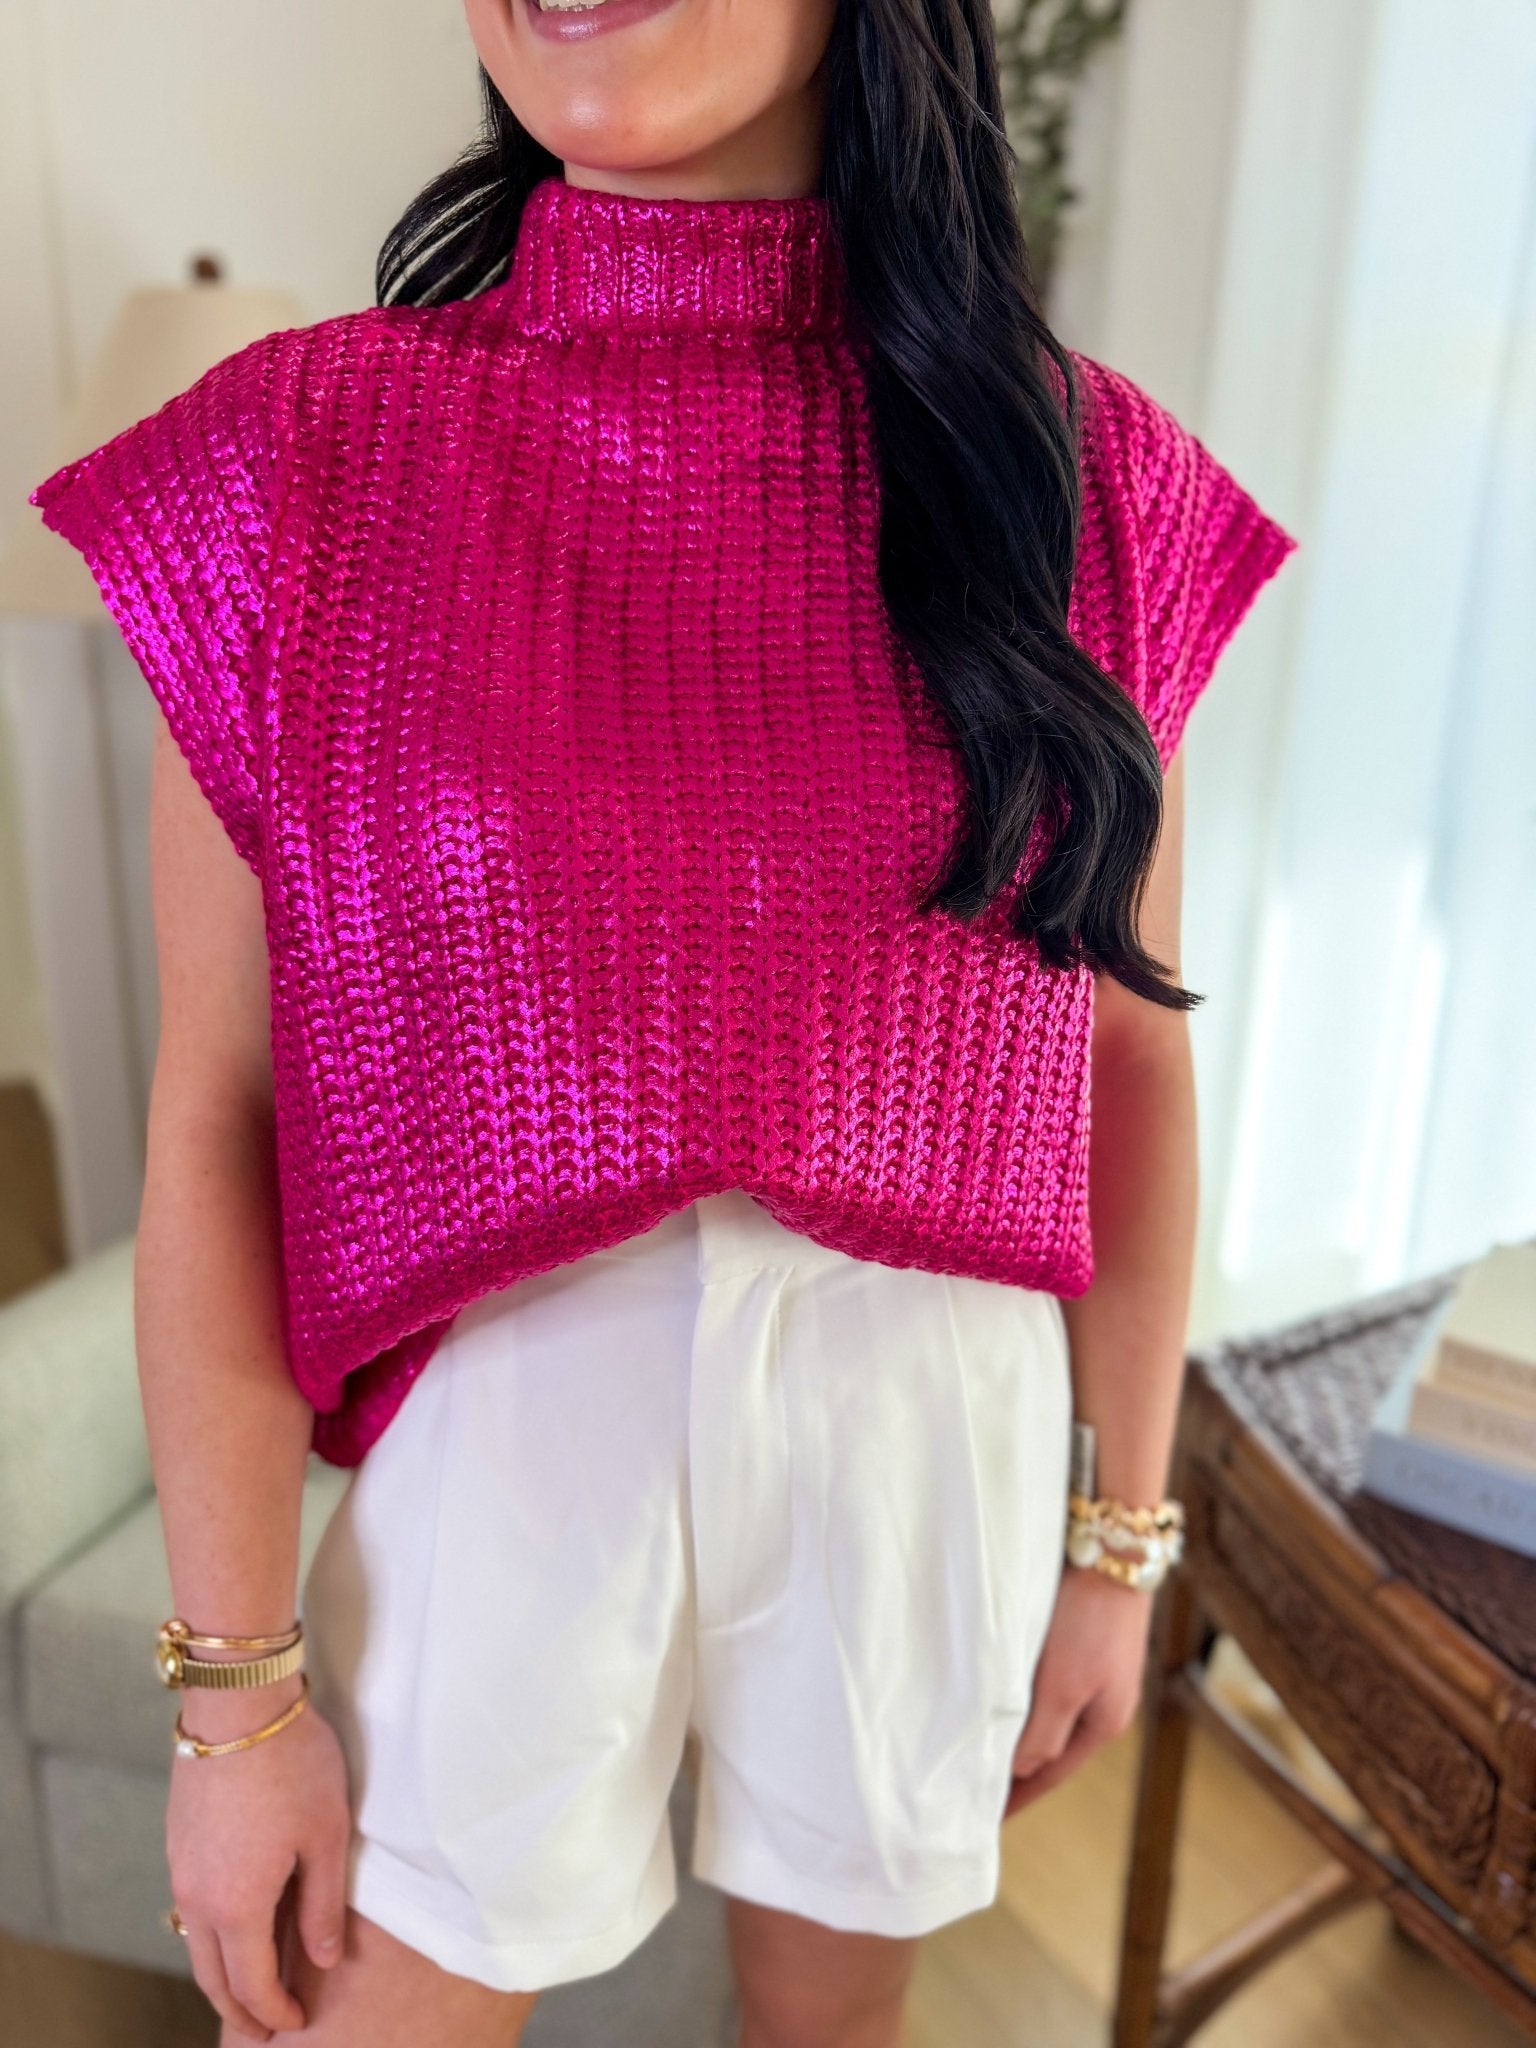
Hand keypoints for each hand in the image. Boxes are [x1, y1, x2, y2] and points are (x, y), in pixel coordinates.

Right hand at [167, 1677, 351, 2039]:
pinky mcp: (177, 1840)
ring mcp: (180, 1868)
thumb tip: (323, 1958)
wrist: (238, 1703)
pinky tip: (233, 1927)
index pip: (252, 1983)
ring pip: (196, 1943)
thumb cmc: (293, 1764)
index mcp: (236, 1906)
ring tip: (248, 1989)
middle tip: (263, 2030)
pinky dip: (210, 1935)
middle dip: (239, 2009)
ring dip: (220, 1975)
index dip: (274, 2011)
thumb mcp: (326, 1837)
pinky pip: (190, 1908)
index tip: (295, 2025)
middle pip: (213, 1976)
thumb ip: (322, 1905)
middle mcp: (197, 1897)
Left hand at [1004, 1565, 1153, 1817]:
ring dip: (1025, 1737)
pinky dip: (1031, 1705)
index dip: (1018, 1797)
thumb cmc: (1087, 1621)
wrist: (1114, 1552)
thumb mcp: (1061, 1687)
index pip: (1051, 1773)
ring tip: (990, 1752)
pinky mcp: (1091, 1646)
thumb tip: (1023, 1770)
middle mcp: (1108, 1705)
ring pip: (1054, 1719)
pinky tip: (1011, 1701)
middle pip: (1055, 1750)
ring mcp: (1103, 1676)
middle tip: (981, 1793)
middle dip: (1022, 1773)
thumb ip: (1042, 1734)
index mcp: (1104, 1723)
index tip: (987, 1822)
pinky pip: (1055, 1690)